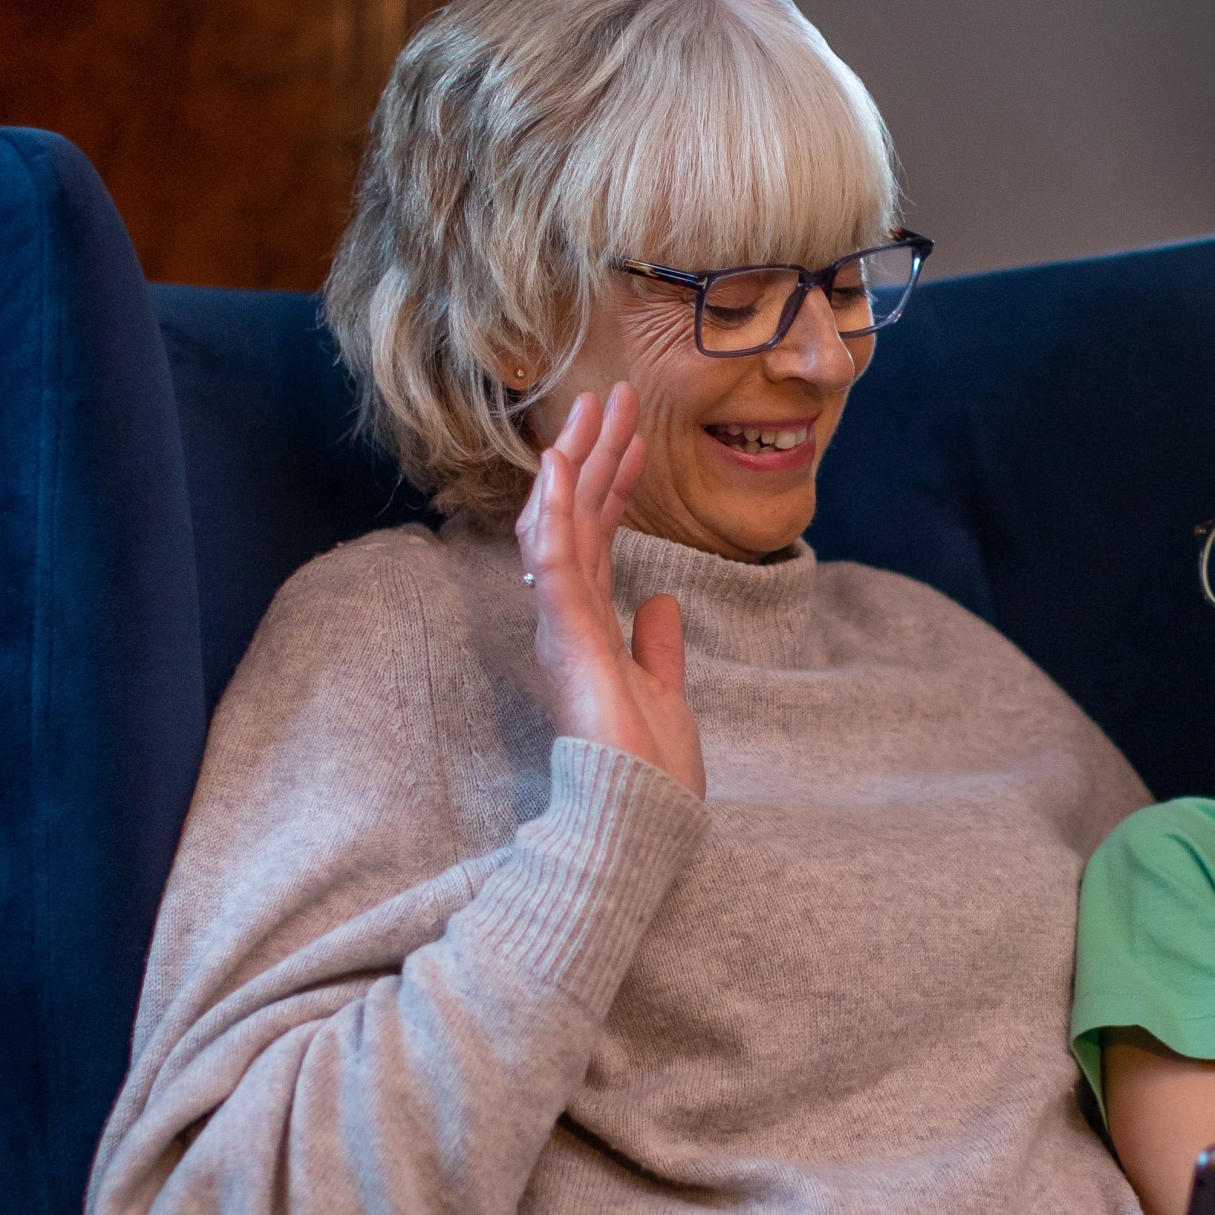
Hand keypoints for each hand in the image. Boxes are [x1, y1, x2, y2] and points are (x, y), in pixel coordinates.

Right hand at [513, 385, 705, 796]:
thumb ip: (656, 645)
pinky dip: (551, 514)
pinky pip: (553, 564)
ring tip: (587, 410)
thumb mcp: (663, 691)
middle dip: (595, 455)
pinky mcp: (567, 639)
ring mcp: (564, 626)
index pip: (602, 539)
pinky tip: (555, 468)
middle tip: (614, 396)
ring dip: (573, 466)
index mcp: (592, 627)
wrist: (639, 818)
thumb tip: (661, 602)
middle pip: (579, 519)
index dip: (616, 485)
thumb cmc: (645, 771)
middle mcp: (570, 619)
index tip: (635, 438)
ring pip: (562, 527)